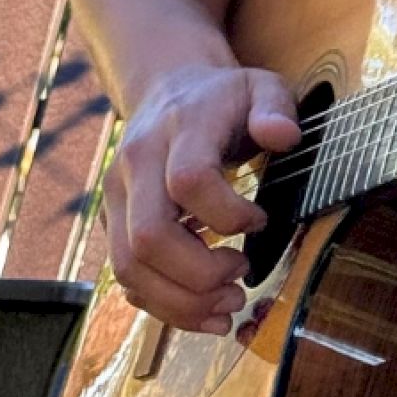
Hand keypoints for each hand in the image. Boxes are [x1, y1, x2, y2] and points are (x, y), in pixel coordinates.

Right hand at [100, 62, 299, 333]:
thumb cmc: (224, 98)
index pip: (189, 180)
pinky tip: (203, 310)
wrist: (168, 90)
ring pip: (130, 266)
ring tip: (229, 305)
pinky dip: (163, 305)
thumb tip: (285, 136)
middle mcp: (138, 161)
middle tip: (243, 279)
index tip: (261, 221)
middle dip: (200, 274)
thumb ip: (276, 107)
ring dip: (180, 302)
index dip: (228, 215)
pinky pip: (126, 277)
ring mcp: (117, 194)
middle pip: (149, 235)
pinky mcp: (112, 222)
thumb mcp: (261, 86)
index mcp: (180, 126)